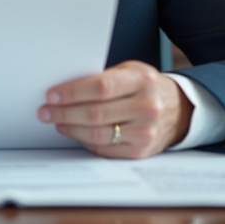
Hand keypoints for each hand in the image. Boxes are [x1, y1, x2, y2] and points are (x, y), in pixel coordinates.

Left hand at [37, 61, 191, 158]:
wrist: (179, 110)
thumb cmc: (146, 87)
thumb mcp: (131, 72)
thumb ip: (104, 78)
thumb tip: (65, 89)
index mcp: (142, 81)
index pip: (101, 87)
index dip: (72, 92)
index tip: (52, 95)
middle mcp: (146, 106)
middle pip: (95, 113)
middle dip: (64, 113)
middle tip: (45, 111)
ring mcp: (145, 131)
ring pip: (97, 134)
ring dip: (71, 128)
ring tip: (56, 121)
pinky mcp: (141, 151)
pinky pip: (105, 149)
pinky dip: (85, 141)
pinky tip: (74, 133)